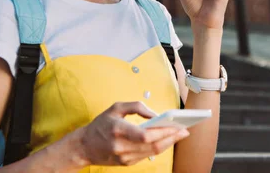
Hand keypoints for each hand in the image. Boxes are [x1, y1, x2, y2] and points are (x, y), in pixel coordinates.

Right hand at [74, 102, 189, 166]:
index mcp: (118, 130)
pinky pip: (147, 155)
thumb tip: (156, 115)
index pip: (145, 135)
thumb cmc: (101, 124)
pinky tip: (167, 140)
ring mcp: (124, 158)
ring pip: (153, 153)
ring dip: (169, 143)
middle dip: (172, 137)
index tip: (177, 125)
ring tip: (180, 134)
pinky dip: (159, 147)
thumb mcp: (115, 107)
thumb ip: (136, 107)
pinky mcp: (127, 163)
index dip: (164, 132)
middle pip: (153, 146)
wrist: (84, 146)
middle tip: (185, 130)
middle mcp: (122, 147)